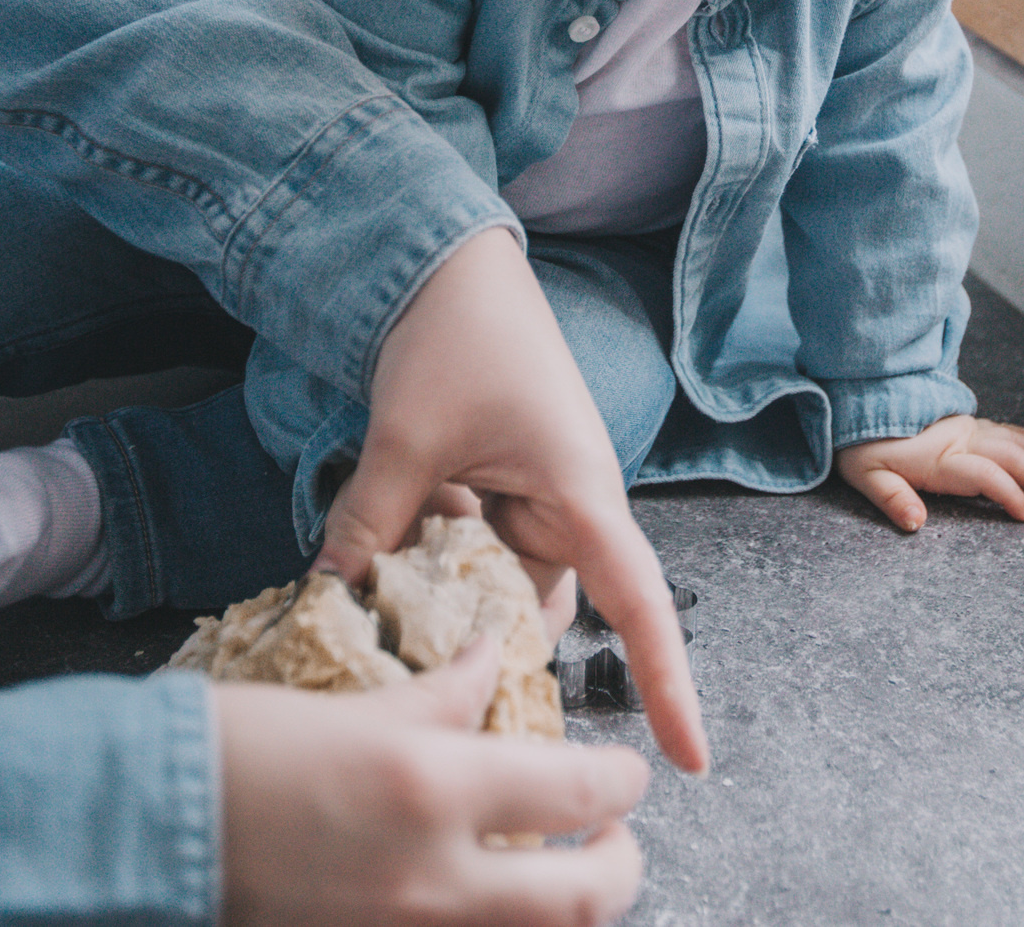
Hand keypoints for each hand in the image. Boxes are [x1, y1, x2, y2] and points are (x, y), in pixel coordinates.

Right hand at [217, 636, 647, 926]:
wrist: (150, 822)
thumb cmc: (242, 747)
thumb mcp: (358, 705)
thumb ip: (445, 693)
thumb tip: (495, 660)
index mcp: (434, 787)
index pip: (582, 793)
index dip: (622, 783)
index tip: (625, 771)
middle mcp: (435, 875)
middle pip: (588, 898)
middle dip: (622, 865)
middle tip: (613, 833)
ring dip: (569, 907)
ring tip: (563, 869)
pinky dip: (499, 921)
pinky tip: (490, 892)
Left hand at [314, 227, 708, 773]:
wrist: (446, 263)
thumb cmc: (456, 338)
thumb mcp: (406, 439)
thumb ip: (374, 527)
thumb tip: (331, 603)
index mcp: (580, 495)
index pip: (641, 605)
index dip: (667, 682)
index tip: (691, 760)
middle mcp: (568, 506)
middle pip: (541, 609)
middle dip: (482, 645)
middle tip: (402, 670)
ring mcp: (530, 497)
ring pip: (494, 585)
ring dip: (440, 599)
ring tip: (367, 612)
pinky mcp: (495, 486)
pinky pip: (467, 551)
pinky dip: (424, 562)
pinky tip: (365, 568)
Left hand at [835, 415, 1023, 531]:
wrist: (861, 401)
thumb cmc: (862, 445)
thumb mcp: (866, 476)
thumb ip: (893, 499)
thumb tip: (916, 524)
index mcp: (940, 457)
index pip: (986, 475)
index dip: (1011, 495)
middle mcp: (961, 440)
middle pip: (1012, 458)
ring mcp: (967, 429)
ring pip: (1017, 442)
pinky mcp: (967, 423)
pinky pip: (1008, 431)